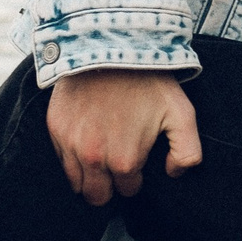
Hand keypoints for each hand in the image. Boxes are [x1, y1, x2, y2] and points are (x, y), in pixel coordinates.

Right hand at [46, 70, 202, 205]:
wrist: (111, 45)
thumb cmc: (150, 81)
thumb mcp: (182, 113)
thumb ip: (187, 152)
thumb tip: (173, 173)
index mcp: (125, 161)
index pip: (128, 190)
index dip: (135, 176)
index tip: (137, 155)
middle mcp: (93, 159)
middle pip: (98, 196)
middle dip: (109, 185)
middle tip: (117, 160)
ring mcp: (69, 145)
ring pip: (76, 182)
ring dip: (89, 174)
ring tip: (101, 150)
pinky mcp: (54, 129)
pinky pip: (60, 160)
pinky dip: (71, 155)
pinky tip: (85, 136)